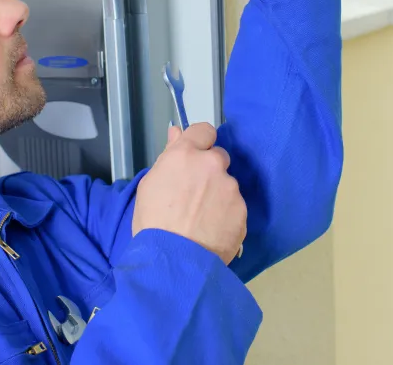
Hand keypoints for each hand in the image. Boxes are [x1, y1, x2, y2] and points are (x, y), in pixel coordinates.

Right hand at [133, 123, 246, 264]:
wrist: (174, 261)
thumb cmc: (153, 222)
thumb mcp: (150, 185)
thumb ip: (169, 155)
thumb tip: (176, 132)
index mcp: (186, 155)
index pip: (204, 130)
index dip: (200, 142)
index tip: (195, 156)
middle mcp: (212, 165)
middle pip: (219, 157)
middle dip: (210, 170)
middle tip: (196, 194)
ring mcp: (230, 188)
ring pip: (227, 184)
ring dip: (219, 195)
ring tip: (202, 220)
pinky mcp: (242, 210)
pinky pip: (235, 207)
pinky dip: (226, 215)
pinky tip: (212, 231)